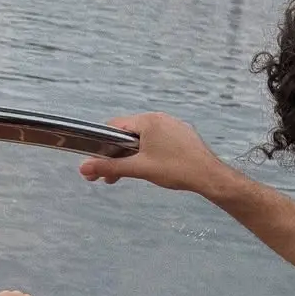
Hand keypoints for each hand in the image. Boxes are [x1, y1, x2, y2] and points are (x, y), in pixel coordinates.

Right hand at [78, 112, 221, 191]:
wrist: (210, 177)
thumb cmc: (177, 170)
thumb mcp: (139, 169)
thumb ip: (110, 167)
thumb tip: (84, 168)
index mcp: (148, 120)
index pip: (114, 126)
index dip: (103, 144)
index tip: (98, 161)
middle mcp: (161, 118)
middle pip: (129, 134)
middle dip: (117, 155)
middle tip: (109, 176)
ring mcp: (174, 126)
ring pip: (144, 139)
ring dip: (133, 157)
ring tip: (129, 175)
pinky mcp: (183, 136)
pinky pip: (159, 141)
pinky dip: (150, 154)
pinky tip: (150, 169)